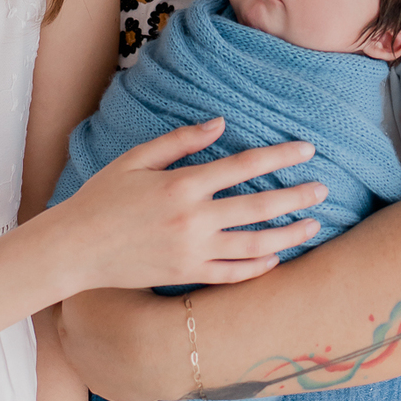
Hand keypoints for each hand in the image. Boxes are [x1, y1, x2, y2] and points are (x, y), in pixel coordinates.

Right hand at [55, 121, 324, 292]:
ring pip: (254, 245)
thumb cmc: (102, 197)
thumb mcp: (136, 159)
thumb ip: (180, 141)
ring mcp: (193, 252)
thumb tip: (219, 124)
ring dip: (289, 234)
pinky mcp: (187, 276)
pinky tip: (276, 256)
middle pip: (259, 207)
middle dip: (296, 197)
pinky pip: (233, 274)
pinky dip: (259, 267)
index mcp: (182, 185)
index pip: (243, 167)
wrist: (76, 248)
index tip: (306, 150)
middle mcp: (193, 220)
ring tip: (314, 224)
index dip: (278, 157)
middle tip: (323, 189)